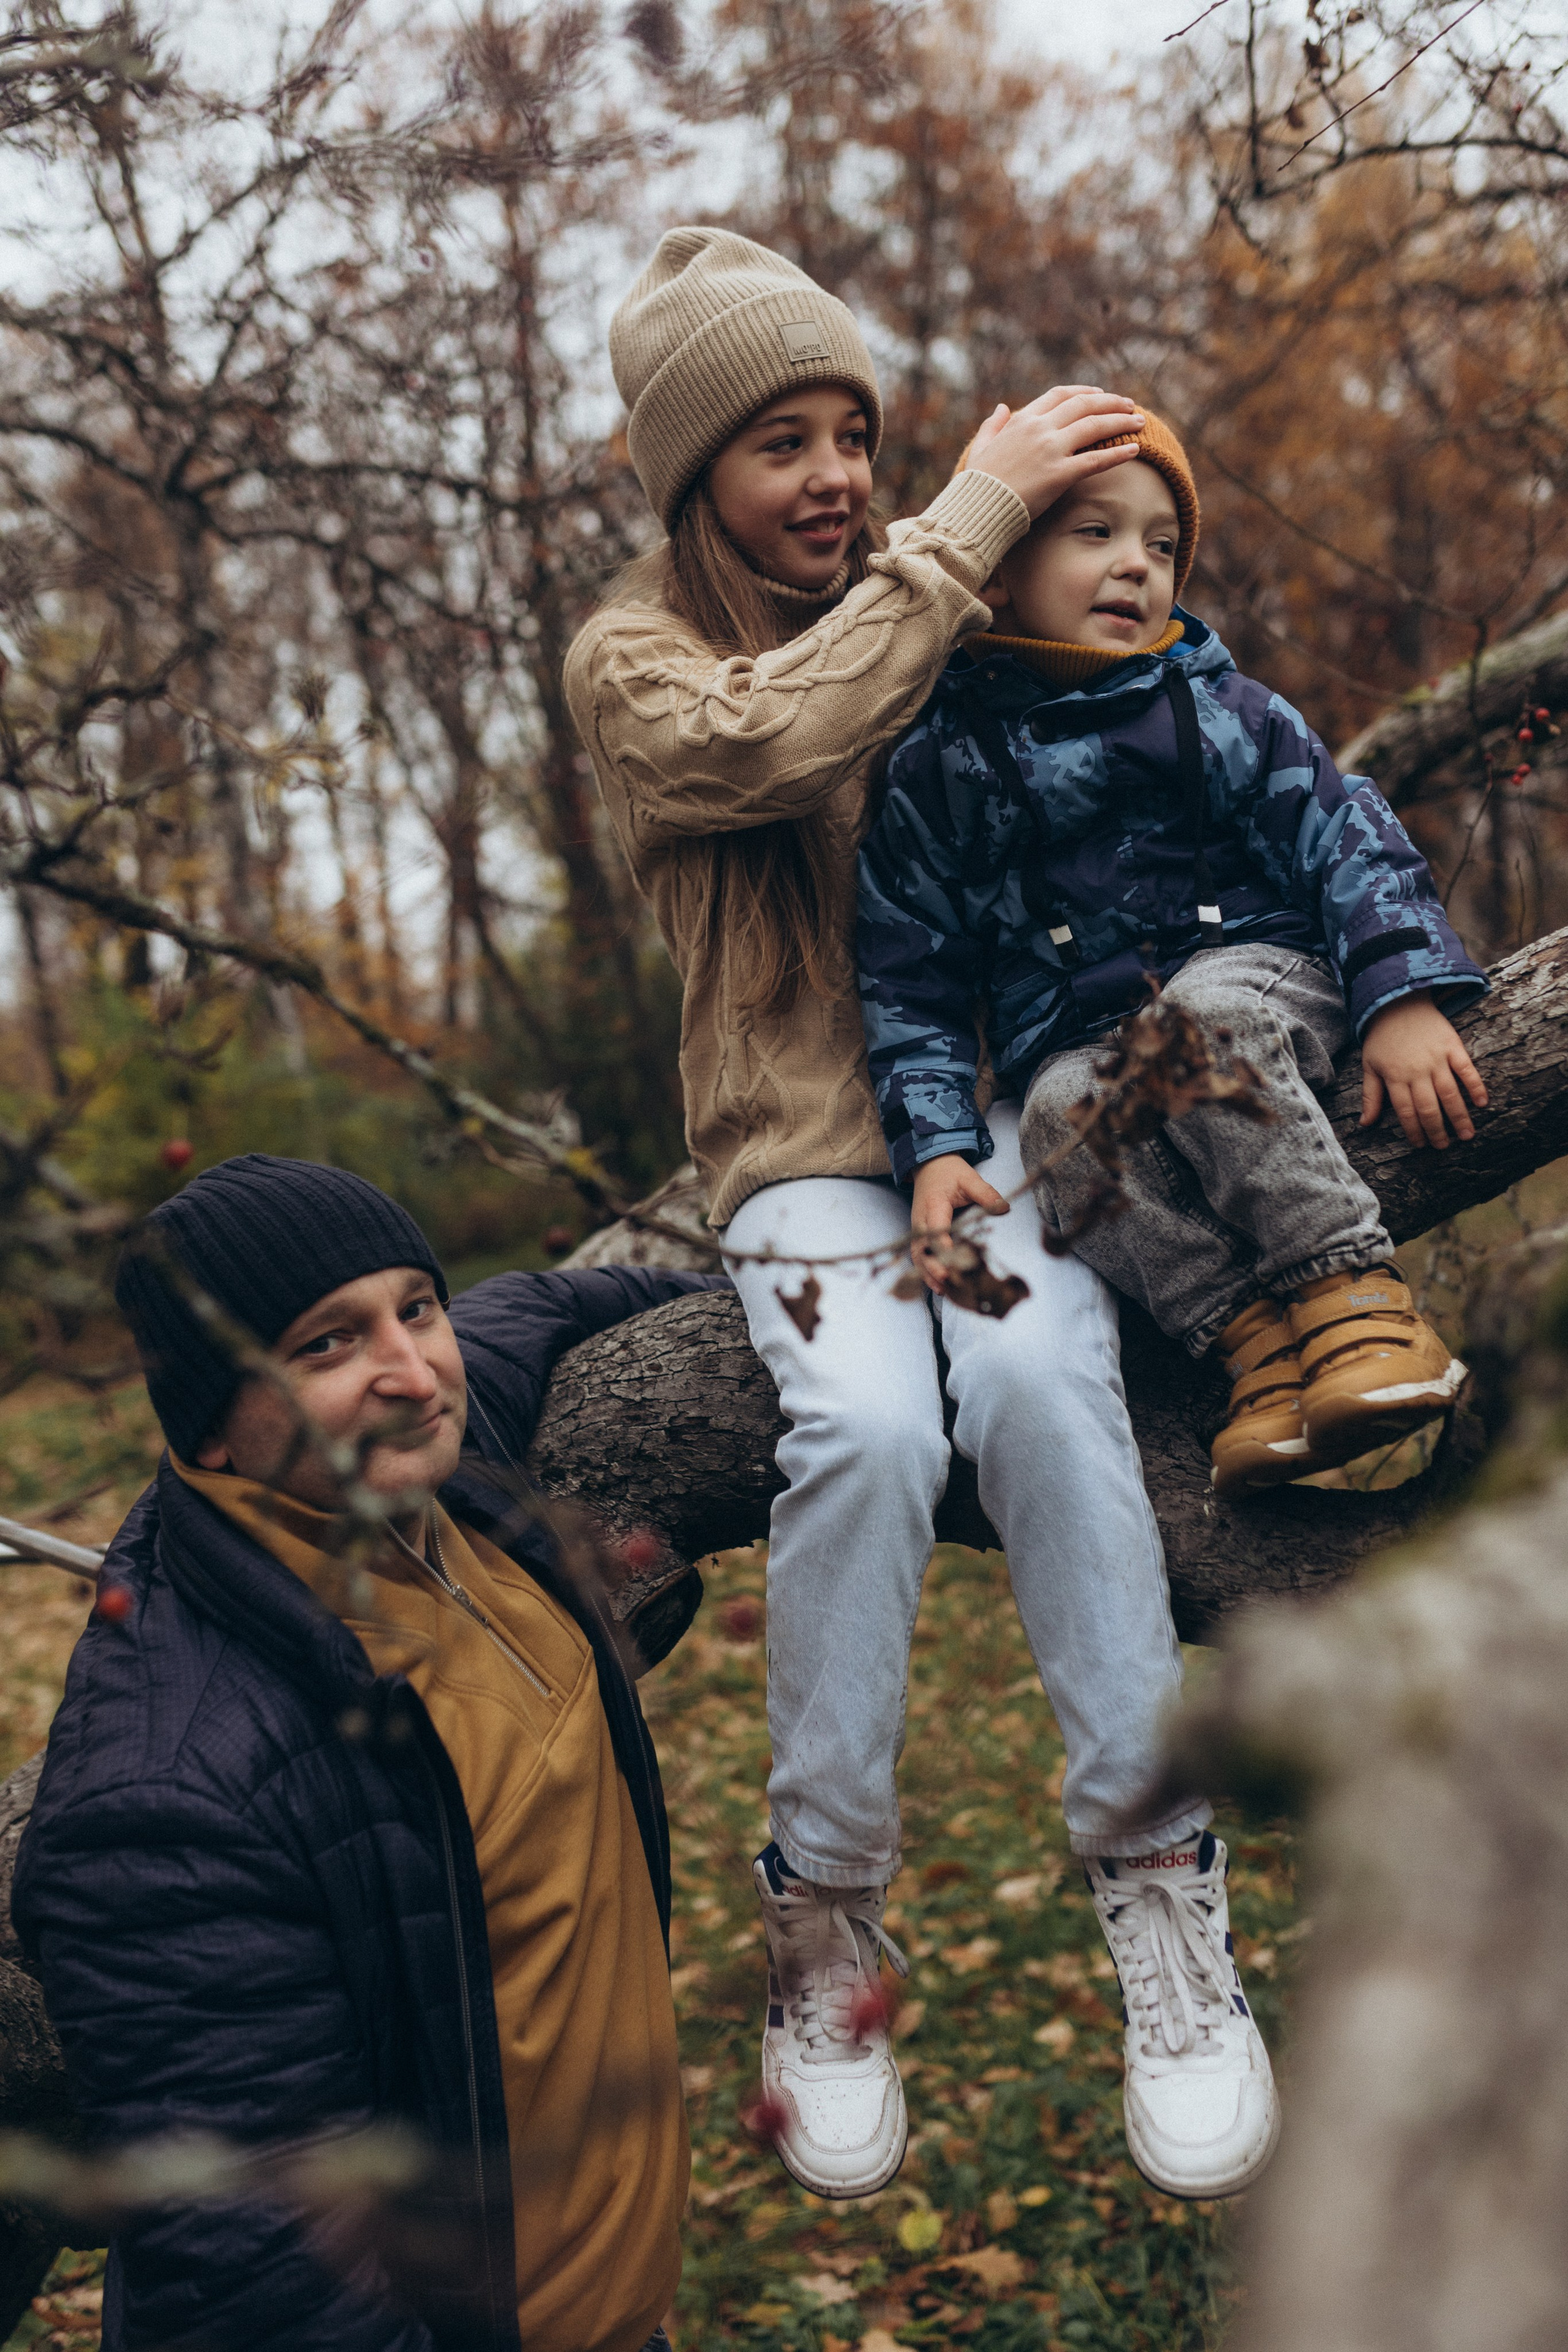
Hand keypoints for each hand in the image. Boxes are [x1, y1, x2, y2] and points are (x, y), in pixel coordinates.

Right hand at [909, 1154, 1009, 1293]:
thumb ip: (986, 1194)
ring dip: (927, 1273)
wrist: (930, 1165)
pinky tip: (937, 1286)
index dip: (944, 1247)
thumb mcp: (970, 1179)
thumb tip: (1004, 1209)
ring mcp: (917, 1228)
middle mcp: (920, 1219)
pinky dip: (925, 1270)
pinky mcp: (918, 1233)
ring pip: (917, 1255)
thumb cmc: (950, 1172)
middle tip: (947, 1282)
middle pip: (922, 1247)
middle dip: (933, 1266)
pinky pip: (918, 1254)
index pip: (936, 1230)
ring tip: (942, 1290)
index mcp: (933, 1205)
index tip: (953, 1262)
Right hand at [963, 386, 1145, 520]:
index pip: (1060, 395)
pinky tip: (1134, 449)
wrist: (975, 509)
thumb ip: (992, 426)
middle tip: (1130, 407)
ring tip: (1140, 423)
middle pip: (1085, 405)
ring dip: (1121, 422)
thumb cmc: (976, 484)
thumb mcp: (981, 448)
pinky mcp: (1060, 474)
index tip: (1101, 395)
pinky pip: (1096, 459)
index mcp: (1022, 420)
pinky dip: (1118, 453)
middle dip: (1111, 403)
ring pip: (1095, 426)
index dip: (1085, 392)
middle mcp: (1040, 429)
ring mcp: (1051, 450)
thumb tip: (1001, 407)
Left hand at [1360, 991, 1485, 1148]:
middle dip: (1437, 1130)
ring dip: (1460, 1116)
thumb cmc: (1382, 1038)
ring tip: (1467, 1135)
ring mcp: (1437, 1058)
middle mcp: (1417, 1070)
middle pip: (1429, 1107)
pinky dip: (1476, 1086)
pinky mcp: (1453, 1046)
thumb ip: (1370, 1095)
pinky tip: (1483, 1103)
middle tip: (1444, 1146)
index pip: (1406, 1112)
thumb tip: (1365, 1124)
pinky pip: (1467, 1069)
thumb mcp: (1369, 1065)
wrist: (1399, 1002)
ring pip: (1450, 1094)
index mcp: (1395, 1077)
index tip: (1421, 1145)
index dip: (1414, 1131)